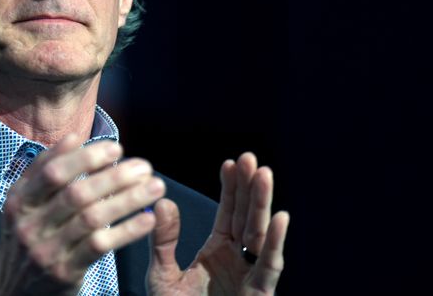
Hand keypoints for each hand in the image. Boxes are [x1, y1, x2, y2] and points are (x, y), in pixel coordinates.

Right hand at [0, 134, 165, 295]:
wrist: (12, 292)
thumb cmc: (27, 238)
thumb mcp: (23, 205)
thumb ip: (43, 170)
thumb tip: (73, 138)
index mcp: (19, 202)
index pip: (53, 173)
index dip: (86, 158)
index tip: (117, 149)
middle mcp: (29, 225)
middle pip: (77, 194)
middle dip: (115, 177)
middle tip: (145, 166)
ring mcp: (47, 251)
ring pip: (93, 219)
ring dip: (128, 200)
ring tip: (155, 187)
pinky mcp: (65, 272)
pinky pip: (101, 246)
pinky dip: (126, 231)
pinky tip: (147, 219)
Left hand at [147, 152, 288, 295]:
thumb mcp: (161, 275)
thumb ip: (163, 240)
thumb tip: (163, 201)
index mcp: (218, 251)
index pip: (228, 212)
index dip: (231, 188)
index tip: (231, 162)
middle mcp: (238, 260)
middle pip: (248, 217)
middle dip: (250, 189)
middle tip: (251, 159)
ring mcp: (250, 277)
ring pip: (260, 235)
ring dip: (263, 205)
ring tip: (264, 174)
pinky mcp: (258, 294)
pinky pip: (269, 266)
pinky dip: (275, 242)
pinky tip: (280, 216)